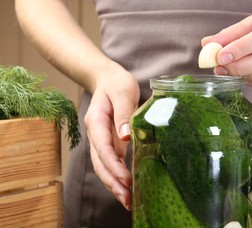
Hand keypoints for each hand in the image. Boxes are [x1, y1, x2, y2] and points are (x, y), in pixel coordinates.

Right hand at [84, 65, 139, 210]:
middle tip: (127, 199)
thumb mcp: (122, 92)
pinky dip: (117, 176)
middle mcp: (96, 134)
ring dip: (114, 184)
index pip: (103, 148)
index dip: (113, 166)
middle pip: (100, 164)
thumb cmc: (116, 83)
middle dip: (112, 183)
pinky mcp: (109, 142)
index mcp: (96, 121)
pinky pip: (111, 162)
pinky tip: (128, 187)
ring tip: (128, 201)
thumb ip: (123, 114)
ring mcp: (101, 139)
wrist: (107, 78)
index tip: (126, 179)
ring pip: (103, 166)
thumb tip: (126, 137)